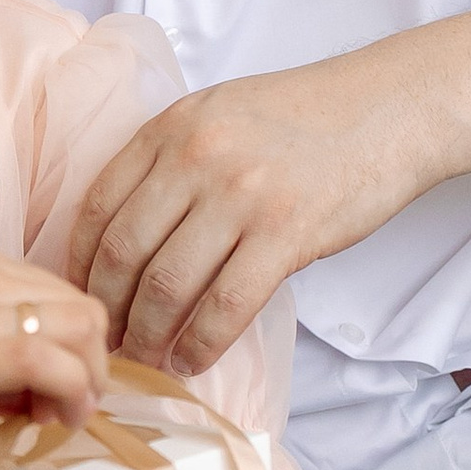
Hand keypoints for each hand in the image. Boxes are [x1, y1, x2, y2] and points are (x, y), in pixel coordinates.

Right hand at [0, 236, 106, 447]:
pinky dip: (73, 396)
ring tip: (57, 420)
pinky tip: (48, 424)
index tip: (43, 384)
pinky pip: (56, 364)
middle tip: (60, 407)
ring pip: (80, 326)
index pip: (39, 285)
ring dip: (87, 378)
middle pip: (72, 301)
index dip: (56, 337)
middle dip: (85, 357)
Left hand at [66, 52, 426, 373]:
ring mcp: (241, 196)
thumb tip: (128, 233)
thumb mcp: (221, 113)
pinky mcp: (286, 233)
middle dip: (108, 309)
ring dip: (149, 336)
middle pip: (123, 252)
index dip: (79, 261)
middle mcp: (196, 157)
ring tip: (147, 359)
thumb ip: (174, 158)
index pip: (99, 204)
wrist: (390, 108)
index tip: (80, 295)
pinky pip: (226, 306)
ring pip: (167, 286)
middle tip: (108, 340)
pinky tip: (192, 361)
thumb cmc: (307, 116)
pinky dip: (201, 344)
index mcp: (173, 126)